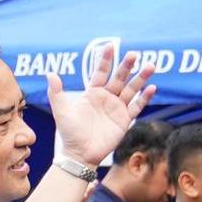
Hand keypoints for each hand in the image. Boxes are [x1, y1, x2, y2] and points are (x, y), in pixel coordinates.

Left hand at [47, 48, 157, 171]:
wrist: (80, 154)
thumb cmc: (69, 133)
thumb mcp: (61, 111)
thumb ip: (56, 93)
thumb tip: (50, 73)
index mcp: (92, 93)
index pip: (100, 72)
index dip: (105, 60)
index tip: (110, 46)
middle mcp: (106, 98)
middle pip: (119, 78)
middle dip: (126, 66)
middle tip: (134, 54)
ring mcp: (117, 108)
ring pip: (131, 89)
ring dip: (141, 78)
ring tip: (150, 66)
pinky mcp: (125, 119)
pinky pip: (137, 106)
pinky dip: (145, 98)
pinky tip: (152, 88)